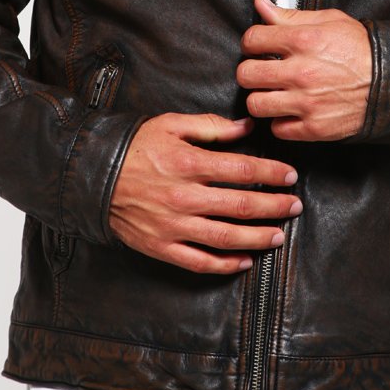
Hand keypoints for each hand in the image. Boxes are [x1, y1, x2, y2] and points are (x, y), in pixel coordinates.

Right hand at [108, 111, 302, 273]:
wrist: (94, 175)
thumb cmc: (136, 146)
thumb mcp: (172, 124)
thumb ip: (212, 126)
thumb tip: (246, 127)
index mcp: (190, 164)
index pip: (243, 169)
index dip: (272, 173)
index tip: (290, 175)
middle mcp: (185, 197)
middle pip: (241, 205)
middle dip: (274, 206)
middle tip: (295, 207)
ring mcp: (174, 226)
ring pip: (226, 238)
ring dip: (258, 237)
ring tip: (279, 235)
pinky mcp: (162, 247)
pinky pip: (200, 262)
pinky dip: (225, 265)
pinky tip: (245, 261)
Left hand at [237, 0, 372, 140]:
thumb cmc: (361, 49)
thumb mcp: (329, 20)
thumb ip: (290, 15)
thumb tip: (260, 4)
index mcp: (303, 40)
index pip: (252, 39)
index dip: (251, 42)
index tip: (258, 46)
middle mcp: (301, 72)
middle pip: (246, 74)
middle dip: (251, 71)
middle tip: (262, 71)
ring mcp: (307, 102)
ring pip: (256, 104)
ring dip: (262, 98)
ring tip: (274, 92)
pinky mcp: (314, 127)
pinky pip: (277, 129)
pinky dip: (281, 122)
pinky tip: (291, 110)